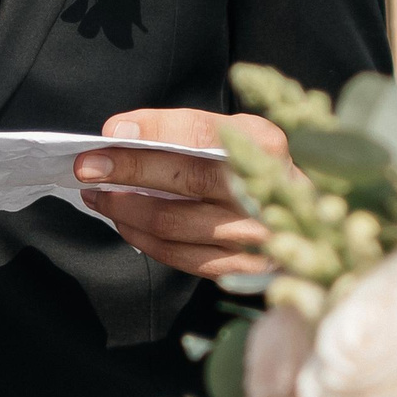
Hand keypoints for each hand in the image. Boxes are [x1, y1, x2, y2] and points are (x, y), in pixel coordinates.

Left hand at [76, 108, 287, 279]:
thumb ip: (186, 129)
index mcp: (265, 144)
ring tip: (97, 195)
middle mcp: (264, 189)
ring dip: (124, 208)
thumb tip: (120, 133)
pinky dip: (142, 238)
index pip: (201, 131)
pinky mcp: (241, 267)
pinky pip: (179, 256)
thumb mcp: (238, 134)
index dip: (153, 129)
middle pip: (184, 178)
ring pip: (173, 222)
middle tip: (86, 167)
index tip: (110, 133)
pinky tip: (123, 222)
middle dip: (127, 170)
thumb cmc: (258, 169)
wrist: (310, 219)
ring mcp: (254, 234)